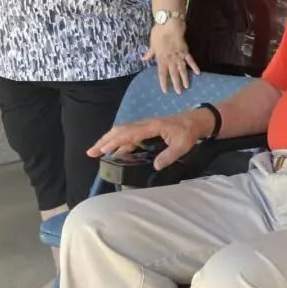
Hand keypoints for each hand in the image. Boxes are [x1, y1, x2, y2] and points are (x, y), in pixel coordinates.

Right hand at [86, 113, 201, 170]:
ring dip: (108, 141)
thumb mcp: (183, 145)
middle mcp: (144, 125)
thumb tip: (156, 166)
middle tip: (91, 152)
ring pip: (122, 132)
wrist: (196, 121)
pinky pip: (128, 136)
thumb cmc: (189, 132)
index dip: (116, 142)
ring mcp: (144, 127)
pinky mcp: (145, 131)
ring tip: (95, 152)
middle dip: (104, 141)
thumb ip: (170, 155)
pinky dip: (117, 143)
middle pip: (120, 131)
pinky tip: (113, 151)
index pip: (129, 134)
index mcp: (152, 126)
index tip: (104, 149)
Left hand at [143, 21, 199, 94]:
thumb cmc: (158, 34)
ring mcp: (179, 56)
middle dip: (176, 84)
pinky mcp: (186, 51)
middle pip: (174, 74)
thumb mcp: (152, 44)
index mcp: (161, 59)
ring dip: (185, 78)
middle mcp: (170, 60)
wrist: (169, 25)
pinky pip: (190, 60)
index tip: (165, 91)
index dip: (163, 83)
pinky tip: (198, 73)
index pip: (162, 74)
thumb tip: (143, 59)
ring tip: (187, 86)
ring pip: (182, 70)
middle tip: (179, 92)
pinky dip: (194, 66)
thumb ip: (149, 53)